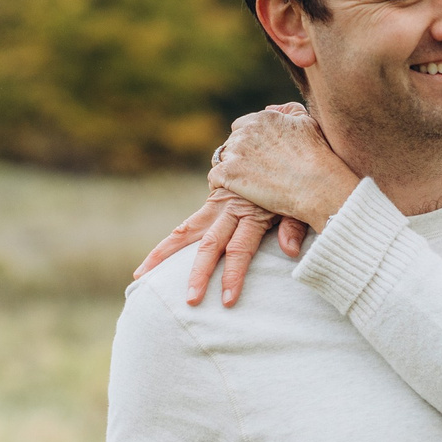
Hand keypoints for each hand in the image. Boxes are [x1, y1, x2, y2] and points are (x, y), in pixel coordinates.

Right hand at [132, 186, 307, 307]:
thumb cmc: (299, 178)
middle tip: (189, 301)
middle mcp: (230, 208)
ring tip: (142, 276)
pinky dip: (172, 240)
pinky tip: (154, 259)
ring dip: (164, 255)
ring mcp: (219, 203)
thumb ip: (294, 225)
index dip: (233, 275)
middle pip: (209, 245)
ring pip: (187, 231)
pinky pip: (190, 223)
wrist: (283, 140)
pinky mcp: (214, 197)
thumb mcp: (300, 201)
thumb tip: (290, 251)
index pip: (240, 249)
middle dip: (197, 274)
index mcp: (253, 211)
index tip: (226, 301)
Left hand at [209, 104, 360, 232]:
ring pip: (221, 158)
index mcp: (263, 118)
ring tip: (241, 184)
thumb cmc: (318, 157)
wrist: (316, 185)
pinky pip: (214, 177)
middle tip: (252, 173)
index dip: (249, 142)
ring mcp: (236, 152)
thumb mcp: (308, 123)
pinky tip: (230, 192)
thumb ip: (288, 110)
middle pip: (231, 143)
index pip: (242, 126)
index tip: (257, 157)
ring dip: (229, 169)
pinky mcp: (229, 173)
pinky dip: (219, 185)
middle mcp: (246, 131)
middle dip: (239, 156)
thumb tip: (269, 109)